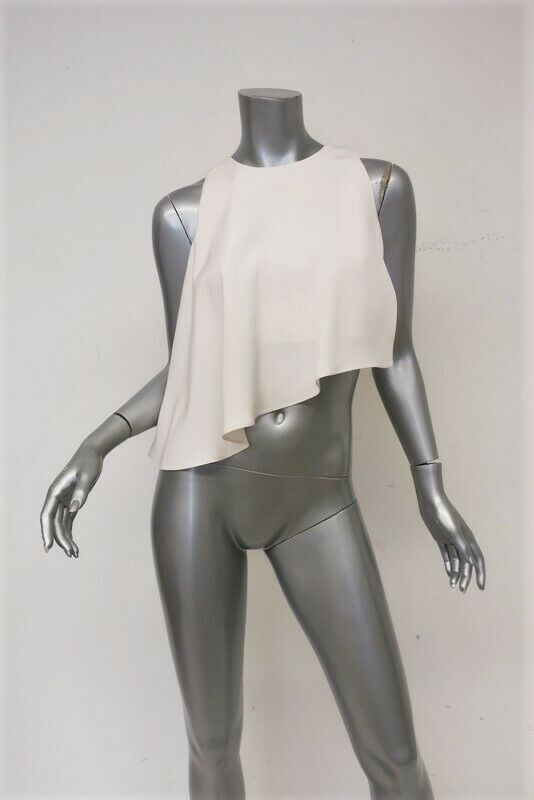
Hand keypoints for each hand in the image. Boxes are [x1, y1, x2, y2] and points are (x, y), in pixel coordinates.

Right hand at [40, 443, 102, 557]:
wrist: (93, 453)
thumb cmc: (89, 462)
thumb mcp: (87, 476)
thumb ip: (81, 492)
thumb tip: (74, 510)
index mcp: (55, 491)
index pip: (47, 515)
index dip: (46, 531)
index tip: (49, 546)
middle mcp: (56, 498)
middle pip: (54, 523)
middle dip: (60, 539)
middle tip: (71, 554)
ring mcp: (63, 501)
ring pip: (61, 524)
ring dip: (66, 539)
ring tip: (75, 554)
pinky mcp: (71, 502)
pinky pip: (68, 521)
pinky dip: (70, 532)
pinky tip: (74, 545)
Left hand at [411, 462, 484, 592]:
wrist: (431, 503)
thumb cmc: (444, 515)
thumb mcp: (454, 532)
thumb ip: (463, 547)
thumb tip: (471, 562)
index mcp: (468, 539)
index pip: (477, 560)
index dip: (480, 574)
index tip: (480, 587)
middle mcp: (462, 541)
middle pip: (466, 563)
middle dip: (466, 577)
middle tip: (461, 590)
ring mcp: (451, 540)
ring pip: (456, 560)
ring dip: (456, 573)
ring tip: (452, 585)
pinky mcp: (440, 539)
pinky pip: (446, 555)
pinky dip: (448, 564)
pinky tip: (448, 573)